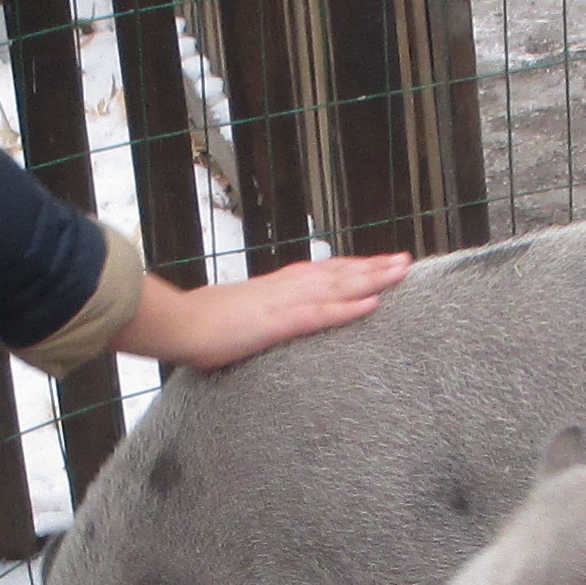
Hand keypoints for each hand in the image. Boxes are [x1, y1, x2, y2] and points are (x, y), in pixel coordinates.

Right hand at [122, 253, 409, 368]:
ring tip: (401, 271)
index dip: (353, 268)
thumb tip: (262, 320)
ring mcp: (285, 302)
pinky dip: (348, 308)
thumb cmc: (201, 323)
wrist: (180, 324)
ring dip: (372, 278)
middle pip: (339, 273)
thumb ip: (258, 314)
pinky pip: (320, 314)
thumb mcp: (238, 314)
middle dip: (374, 266)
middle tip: (406, 260)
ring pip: (338, 286)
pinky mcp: (280, 322)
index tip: (378, 263)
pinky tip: (373, 304)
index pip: (323, 273)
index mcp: (277, 285)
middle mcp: (287, 286)